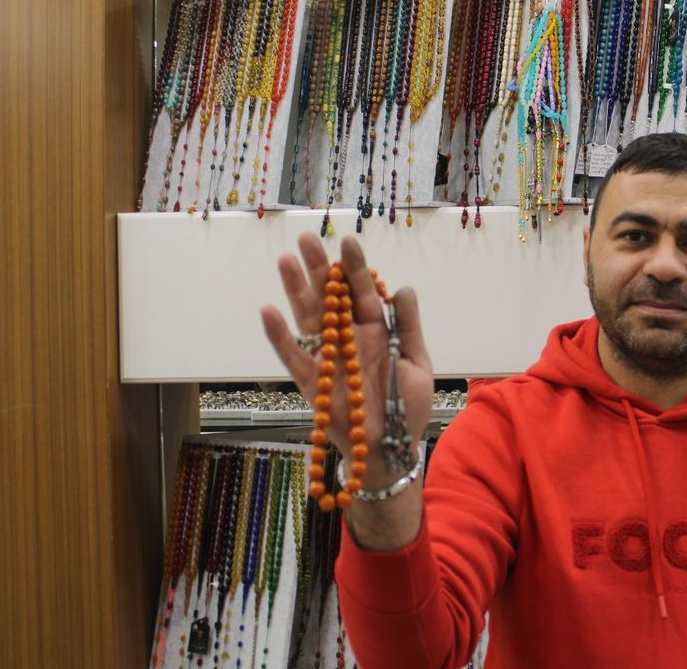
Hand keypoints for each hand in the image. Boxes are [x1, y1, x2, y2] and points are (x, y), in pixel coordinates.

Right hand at [261, 233, 434, 488]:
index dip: (354, 268)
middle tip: (307, 238)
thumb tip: (404, 288)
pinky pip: (292, 356)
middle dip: (318, 268)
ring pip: (308, 318)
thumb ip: (409, 326)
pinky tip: (269, 310)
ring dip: (295, 290)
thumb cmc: (407, 406)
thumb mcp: (417, 362)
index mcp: (376, 330)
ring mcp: (328, 358)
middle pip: (329, 297)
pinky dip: (279, 336)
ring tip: (286, 260)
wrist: (392, 448)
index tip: (347, 242)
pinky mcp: (311, 382)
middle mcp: (348, 339)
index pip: (362, 292)